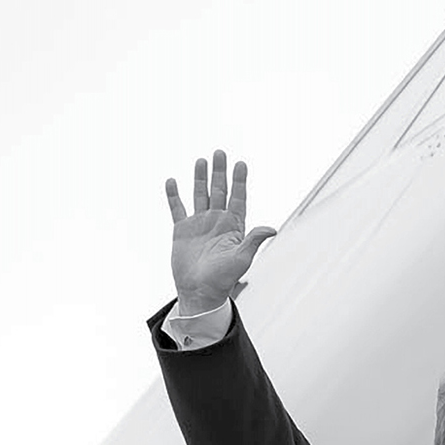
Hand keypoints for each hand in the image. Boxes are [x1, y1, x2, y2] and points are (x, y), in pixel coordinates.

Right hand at [166, 148, 276, 314]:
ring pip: (199, 195)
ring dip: (200, 178)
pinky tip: (172, 181)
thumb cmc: (223, 279)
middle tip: (220, 152)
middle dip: (220, 172)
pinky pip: (177, 208)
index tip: (241, 164)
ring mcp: (199, 224)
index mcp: (233, 227)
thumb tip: (272, 228)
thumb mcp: (241, 259)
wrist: (200, 292)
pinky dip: (174, 195)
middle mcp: (216, 222)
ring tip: (201, 161)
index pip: (237, 198)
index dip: (239, 181)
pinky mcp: (181, 230)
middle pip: (219, 191)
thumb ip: (254, 240)